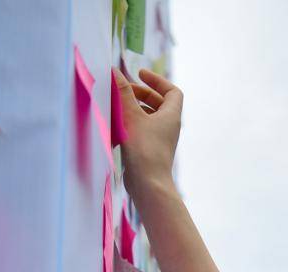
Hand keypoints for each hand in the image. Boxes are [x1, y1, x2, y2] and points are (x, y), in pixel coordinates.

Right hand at [112, 68, 181, 199]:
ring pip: (148, 117)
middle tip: (122, 90)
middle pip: (159, 102)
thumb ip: (123, 93)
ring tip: (116, 105)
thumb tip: (115, 72)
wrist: (148, 183)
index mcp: (171, 115)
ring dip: (133, 108)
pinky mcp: (150, 149)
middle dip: (140, 93)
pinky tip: (115, 124)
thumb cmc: (144, 148)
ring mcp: (160, 139)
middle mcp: (169, 126)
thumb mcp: (131, 115)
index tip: (140, 74)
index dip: (157, 80)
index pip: (172, 91)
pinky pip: (142, 130)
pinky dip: (130, 123)